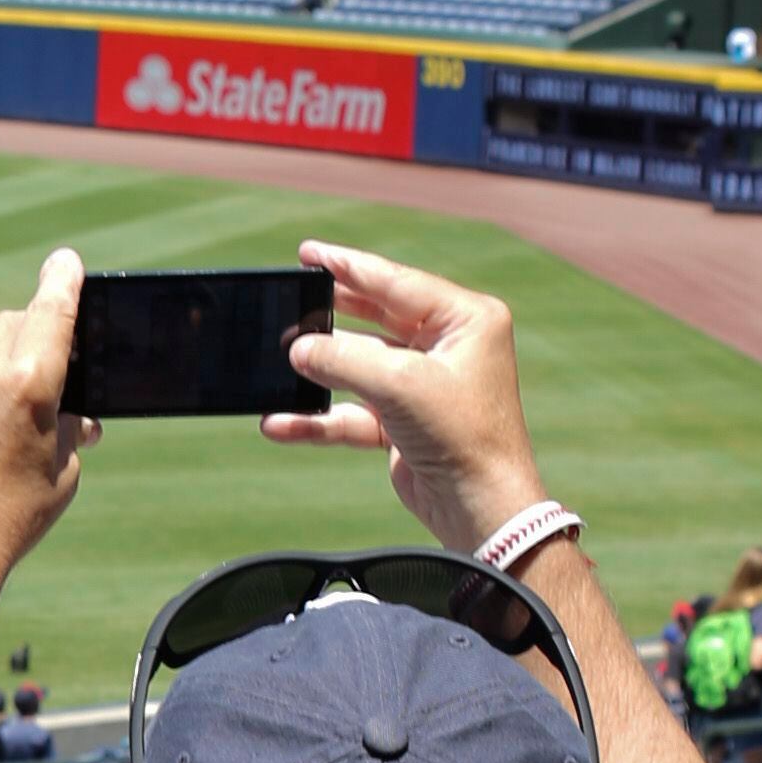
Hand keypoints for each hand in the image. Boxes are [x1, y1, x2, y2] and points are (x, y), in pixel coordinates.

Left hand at [0, 250, 96, 596]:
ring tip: (14, 415)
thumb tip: (77, 416)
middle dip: (34, 333)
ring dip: (0, 364)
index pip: (52, 310)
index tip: (66, 261)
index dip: (64, 282)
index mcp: (28, 381)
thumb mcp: (61, 470)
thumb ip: (71, 428)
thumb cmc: (12, 516)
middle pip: (13, 323)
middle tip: (52, 366)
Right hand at [266, 236, 549, 554]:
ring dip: (321, 371)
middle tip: (291, 292)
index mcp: (467, 320)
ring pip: (360, 364)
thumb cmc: (462, 436)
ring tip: (280, 359)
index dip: (349, 267)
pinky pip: (354, 411)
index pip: (397, 282)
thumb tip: (298, 349)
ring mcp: (425, 385)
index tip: (309, 253)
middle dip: (331, 311)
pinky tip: (282, 422)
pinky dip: (321, 418)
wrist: (480, 509)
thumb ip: (344, 358)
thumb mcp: (399, 385)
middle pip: (376, 316)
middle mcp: (449, 347)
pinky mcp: (406, 422)